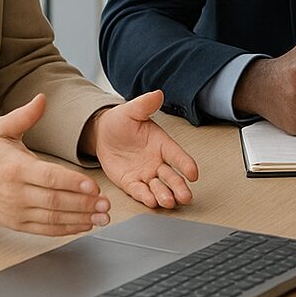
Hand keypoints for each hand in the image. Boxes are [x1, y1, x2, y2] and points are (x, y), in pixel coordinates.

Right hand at [0, 93, 110, 235]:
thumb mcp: (1, 131)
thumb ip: (24, 116)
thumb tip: (42, 98)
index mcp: (15, 168)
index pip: (48, 177)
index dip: (72, 183)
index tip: (93, 186)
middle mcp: (16, 193)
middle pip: (55, 200)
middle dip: (83, 203)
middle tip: (106, 204)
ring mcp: (16, 211)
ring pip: (53, 218)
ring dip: (80, 219)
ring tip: (102, 216)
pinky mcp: (16, 224)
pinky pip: (45, 230)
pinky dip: (66, 230)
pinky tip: (84, 224)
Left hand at [86, 90, 199, 208]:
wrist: (102, 134)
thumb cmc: (120, 122)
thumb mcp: (131, 111)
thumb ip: (145, 104)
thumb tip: (157, 94)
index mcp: (161, 144)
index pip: (177, 155)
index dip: (186, 164)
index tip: (194, 173)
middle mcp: (156, 161)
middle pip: (172, 176)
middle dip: (179, 187)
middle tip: (185, 196)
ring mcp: (145, 174)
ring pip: (158, 187)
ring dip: (164, 195)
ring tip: (168, 202)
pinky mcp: (130, 183)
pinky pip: (139, 191)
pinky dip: (145, 197)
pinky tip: (151, 202)